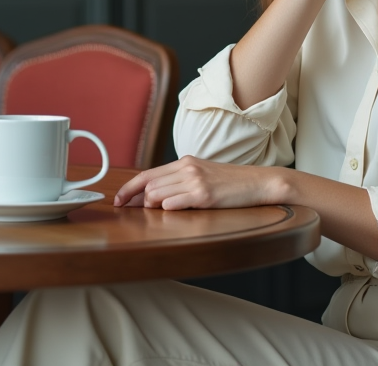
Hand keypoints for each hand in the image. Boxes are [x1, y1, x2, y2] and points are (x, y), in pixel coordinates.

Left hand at [113, 156, 287, 209]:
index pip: (147, 174)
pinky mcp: (204, 195)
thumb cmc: (232, 183)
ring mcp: (195, 181)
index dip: (128, 188)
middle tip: (138, 214)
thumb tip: (154, 196)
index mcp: (185, 162)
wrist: (259, 182)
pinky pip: (173, 203)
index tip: (118, 200)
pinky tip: (177, 212)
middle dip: (139, 202)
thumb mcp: (203, 175)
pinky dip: (169, 210)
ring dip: (154, 207)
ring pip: (157, 195)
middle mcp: (187, 168)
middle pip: (148, 185)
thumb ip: (180, 180)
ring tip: (166, 212)